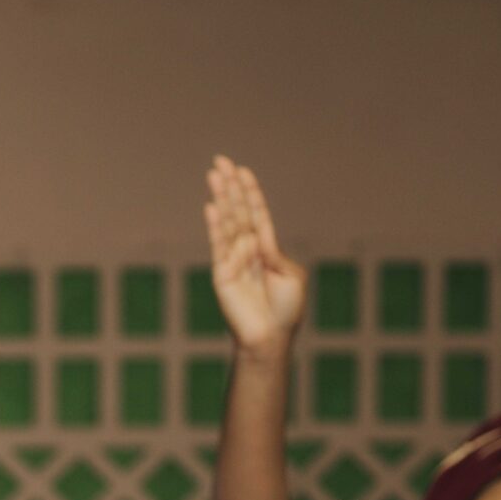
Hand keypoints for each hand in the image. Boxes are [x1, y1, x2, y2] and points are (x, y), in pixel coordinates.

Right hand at [205, 157, 306, 357]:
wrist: (271, 338)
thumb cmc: (286, 310)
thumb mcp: (290, 275)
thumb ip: (273, 252)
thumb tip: (257, 239)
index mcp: (267, 249)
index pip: (256, 213)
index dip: (249, 191)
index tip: (242, 169)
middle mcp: (247, 251)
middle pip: (238, 212)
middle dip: (230, 186)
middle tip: (220, 161)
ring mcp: (233, 261)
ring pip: (227, 223)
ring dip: (221, 198)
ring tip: (214, 175)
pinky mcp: (221, 276)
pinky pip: (218, 246)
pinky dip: (215, 227)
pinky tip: (211, 207)